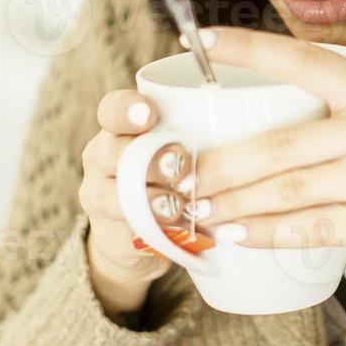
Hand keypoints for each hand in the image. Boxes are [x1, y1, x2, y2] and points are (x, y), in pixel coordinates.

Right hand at [79, 87, 198, 316]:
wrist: (138, 234)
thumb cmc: (171, 179)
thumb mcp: (182, 151)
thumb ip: (199, 138)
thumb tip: (245, 124)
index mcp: (119, 130)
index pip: (112, 109)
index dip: (127, 110)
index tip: (150, 114)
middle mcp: (104, 159)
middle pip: (113, 152)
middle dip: (150, 159)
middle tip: (181, 166)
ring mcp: (100, 198)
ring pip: (113, 196)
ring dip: (150, 200)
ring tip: (179, 208)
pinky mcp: (108, 236)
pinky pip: (125, 234)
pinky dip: (153, 234)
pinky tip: (177, 233)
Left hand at [180, 26, 345, 301]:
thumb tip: (277, 132)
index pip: (304, 60)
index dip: (248, 50)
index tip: (201, 42)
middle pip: (279, 143)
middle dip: (220, 164)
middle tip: (178, 176)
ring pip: (288, 188)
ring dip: (234, 202)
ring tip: (196, 210)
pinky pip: (313, 226)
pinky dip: (268, 232)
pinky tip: (239, 234)